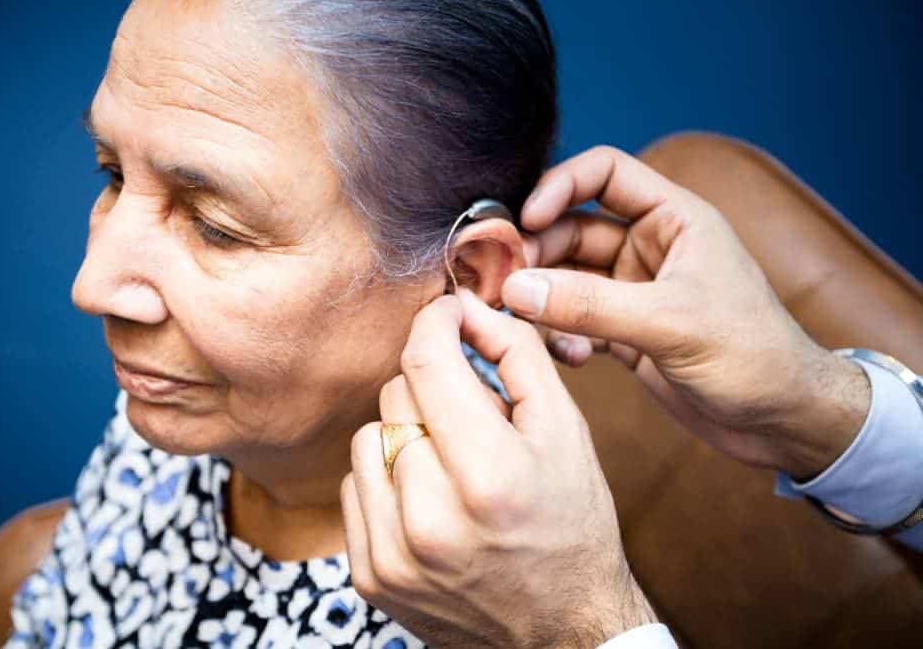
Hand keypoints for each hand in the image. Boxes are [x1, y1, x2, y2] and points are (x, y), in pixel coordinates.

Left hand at [341, 290, 656, 648]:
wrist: (562, 631)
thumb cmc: (571, 525)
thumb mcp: (565, 432)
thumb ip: (516, 356)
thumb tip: (466, 308)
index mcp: (489, 478)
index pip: (426, 363)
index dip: (435, 323)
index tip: (447, 317)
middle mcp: (431, 520)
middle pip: (397, 394)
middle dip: (433, 385)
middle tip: (472, 415)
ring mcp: (393, 553)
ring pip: (369, 436)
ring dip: (405, 433)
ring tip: (450, 462)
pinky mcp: (369, 576)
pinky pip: (354, 485)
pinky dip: (387, 478)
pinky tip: (428, 498)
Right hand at [502, 145, 869, 479]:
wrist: (784, 421)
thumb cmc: (754, 356)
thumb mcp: (670, 323)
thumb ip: (590, 306)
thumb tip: (517, 289)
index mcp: (675, 219)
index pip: (605, 172)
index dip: (559, 186)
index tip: (524, 220)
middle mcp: (651, 248)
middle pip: (572, 229)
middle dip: (535, 252)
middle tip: (501, 282)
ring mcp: (635, 292)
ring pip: (567, 278)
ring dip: (541, 298)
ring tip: (519, 320)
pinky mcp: (626, 334)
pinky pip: (575, 322)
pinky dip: (562, 336)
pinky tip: (569, 358)